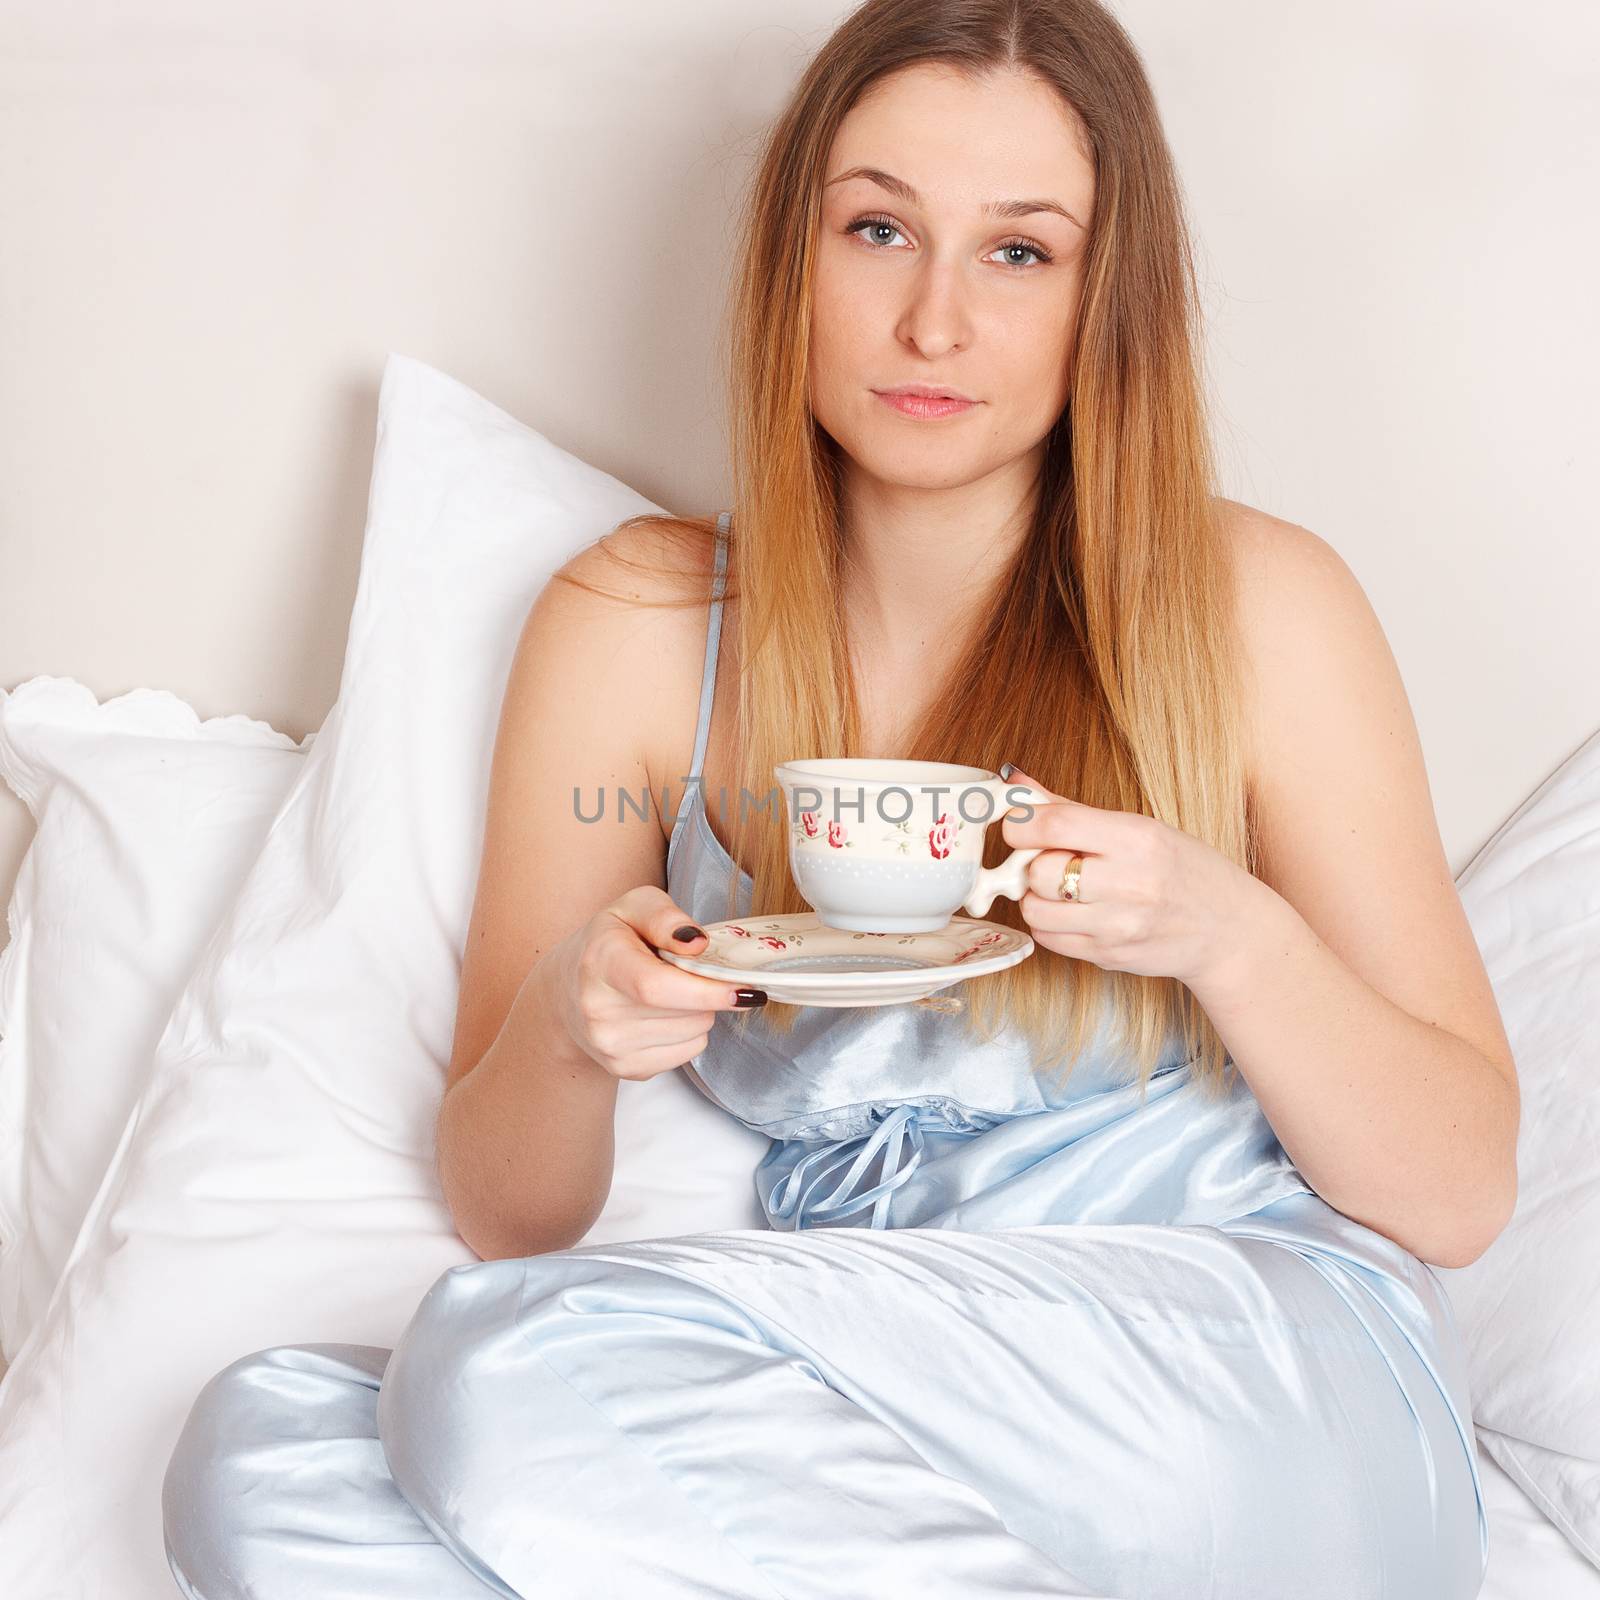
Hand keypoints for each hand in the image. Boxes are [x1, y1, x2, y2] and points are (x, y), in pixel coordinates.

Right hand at [548, 887, 765, 1081]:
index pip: (657, 987)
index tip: (744, 988)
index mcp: (601, 962)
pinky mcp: (625, 1069)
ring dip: (699, 1011)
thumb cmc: (608, 941)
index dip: (706, 990)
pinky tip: (664, 1014)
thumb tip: (699, 945)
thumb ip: (666, 917)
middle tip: (691, 972)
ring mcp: (610, 1045)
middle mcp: (599, 1010)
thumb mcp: (633, 907)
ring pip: (694, 1033)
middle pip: (687, 1012)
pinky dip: (689, 1033)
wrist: (565, 991)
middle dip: (708, 992)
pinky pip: (687, 1054)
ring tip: (671, 991)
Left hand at [998, 764, 1269, 988]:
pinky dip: (1050, 925)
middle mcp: (1130, 883)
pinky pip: (1049, 940)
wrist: (1227, 930)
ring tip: (1062, 890)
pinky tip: (1074, 913)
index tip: (1022, 827)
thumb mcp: (1139, 828)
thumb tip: (1015, 784)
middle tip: (1051, 861)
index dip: (1022, 825)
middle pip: (1039, 873)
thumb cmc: (1182, 870)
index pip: (1055, 824)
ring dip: (1038, 898)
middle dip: (1034, 865)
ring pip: (1036, 911)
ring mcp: (1119, 926)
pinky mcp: (1109, 957)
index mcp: (1137, 839)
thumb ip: (1070, 808)